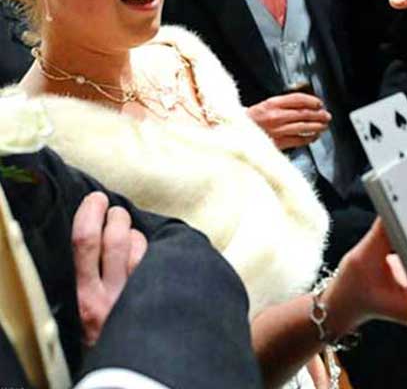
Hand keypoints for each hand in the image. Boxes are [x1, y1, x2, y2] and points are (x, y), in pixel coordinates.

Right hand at [72, 192, 147, 345]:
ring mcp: (135, 298)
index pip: (83, 240)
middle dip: (116, 215)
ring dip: (135, 233)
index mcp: (83, 297)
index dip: (90, 210)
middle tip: (115, 214)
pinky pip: (159, 259)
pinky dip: (154, 250)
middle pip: (114, 235)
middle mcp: (108, 298)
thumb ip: (87, 273)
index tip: (95, 199)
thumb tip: (95, 225)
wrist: (126, 374)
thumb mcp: (85, 307)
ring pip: (138, 244)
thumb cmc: (105, 333)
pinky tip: (151, 256)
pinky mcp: (156, 300)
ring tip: (131, 238)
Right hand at [247, 93, 330, 149]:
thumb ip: (282, 104)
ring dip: (316, 126)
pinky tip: (314, 136)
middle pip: (303, 113)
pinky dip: (308, 138)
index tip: (319, 103)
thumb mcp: (265, 105)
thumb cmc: (251, 119)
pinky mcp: (278, 143)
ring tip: (324, 125)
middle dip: (318, 114)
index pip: (297, 99)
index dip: (311, 100)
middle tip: (326, 115)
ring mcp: (277, 130)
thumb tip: (303, 105)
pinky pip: (298, 140)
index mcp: (271, 103)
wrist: (234, 133)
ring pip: (303, 127)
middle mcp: (275, 116)